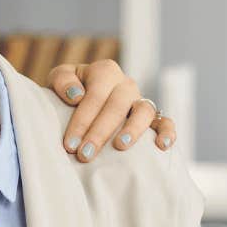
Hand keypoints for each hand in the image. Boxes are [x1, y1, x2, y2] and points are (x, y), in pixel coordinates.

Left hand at [48, 58, 177, 159]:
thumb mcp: (59, 79)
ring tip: (120, 147)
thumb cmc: (67, 93)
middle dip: (99, 132)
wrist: (78, 102)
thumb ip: (62, 80)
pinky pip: (165, 122)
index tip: (69, 144)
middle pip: (117, 106)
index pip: (95, 95)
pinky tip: (161, 146)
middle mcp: (125, 84)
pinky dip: (167, 132)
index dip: (82, 120)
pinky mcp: (152, 118)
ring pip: (144, 111)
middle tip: (84, 155)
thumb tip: (76, 95)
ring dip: (133, 129)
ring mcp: (140, 100)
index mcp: (104, 71)